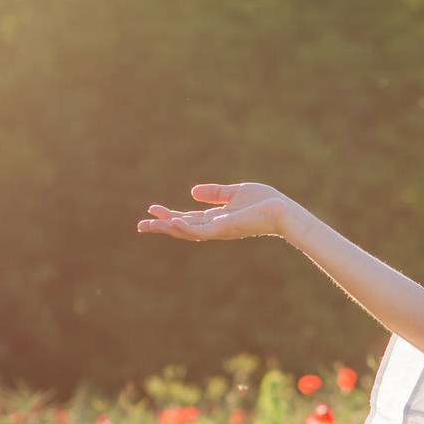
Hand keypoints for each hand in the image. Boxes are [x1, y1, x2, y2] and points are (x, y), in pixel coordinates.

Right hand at [135, 183, 298, 240]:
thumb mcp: (236, 192)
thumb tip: (192, 192)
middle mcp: (216, 227)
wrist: (284, 210)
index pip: (189, 219)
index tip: (152, 210)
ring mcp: (220, 230)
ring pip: (188, 232)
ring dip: (168, 228)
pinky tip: (173, 221)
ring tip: (148, 224)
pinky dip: (186, 227)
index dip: (170, 215)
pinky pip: (201, 231)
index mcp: (218, 218)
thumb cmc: (266, 202)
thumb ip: (216, 194)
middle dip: (162, 227)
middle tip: (140, 225)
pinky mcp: (225, 229)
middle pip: (184, 228)